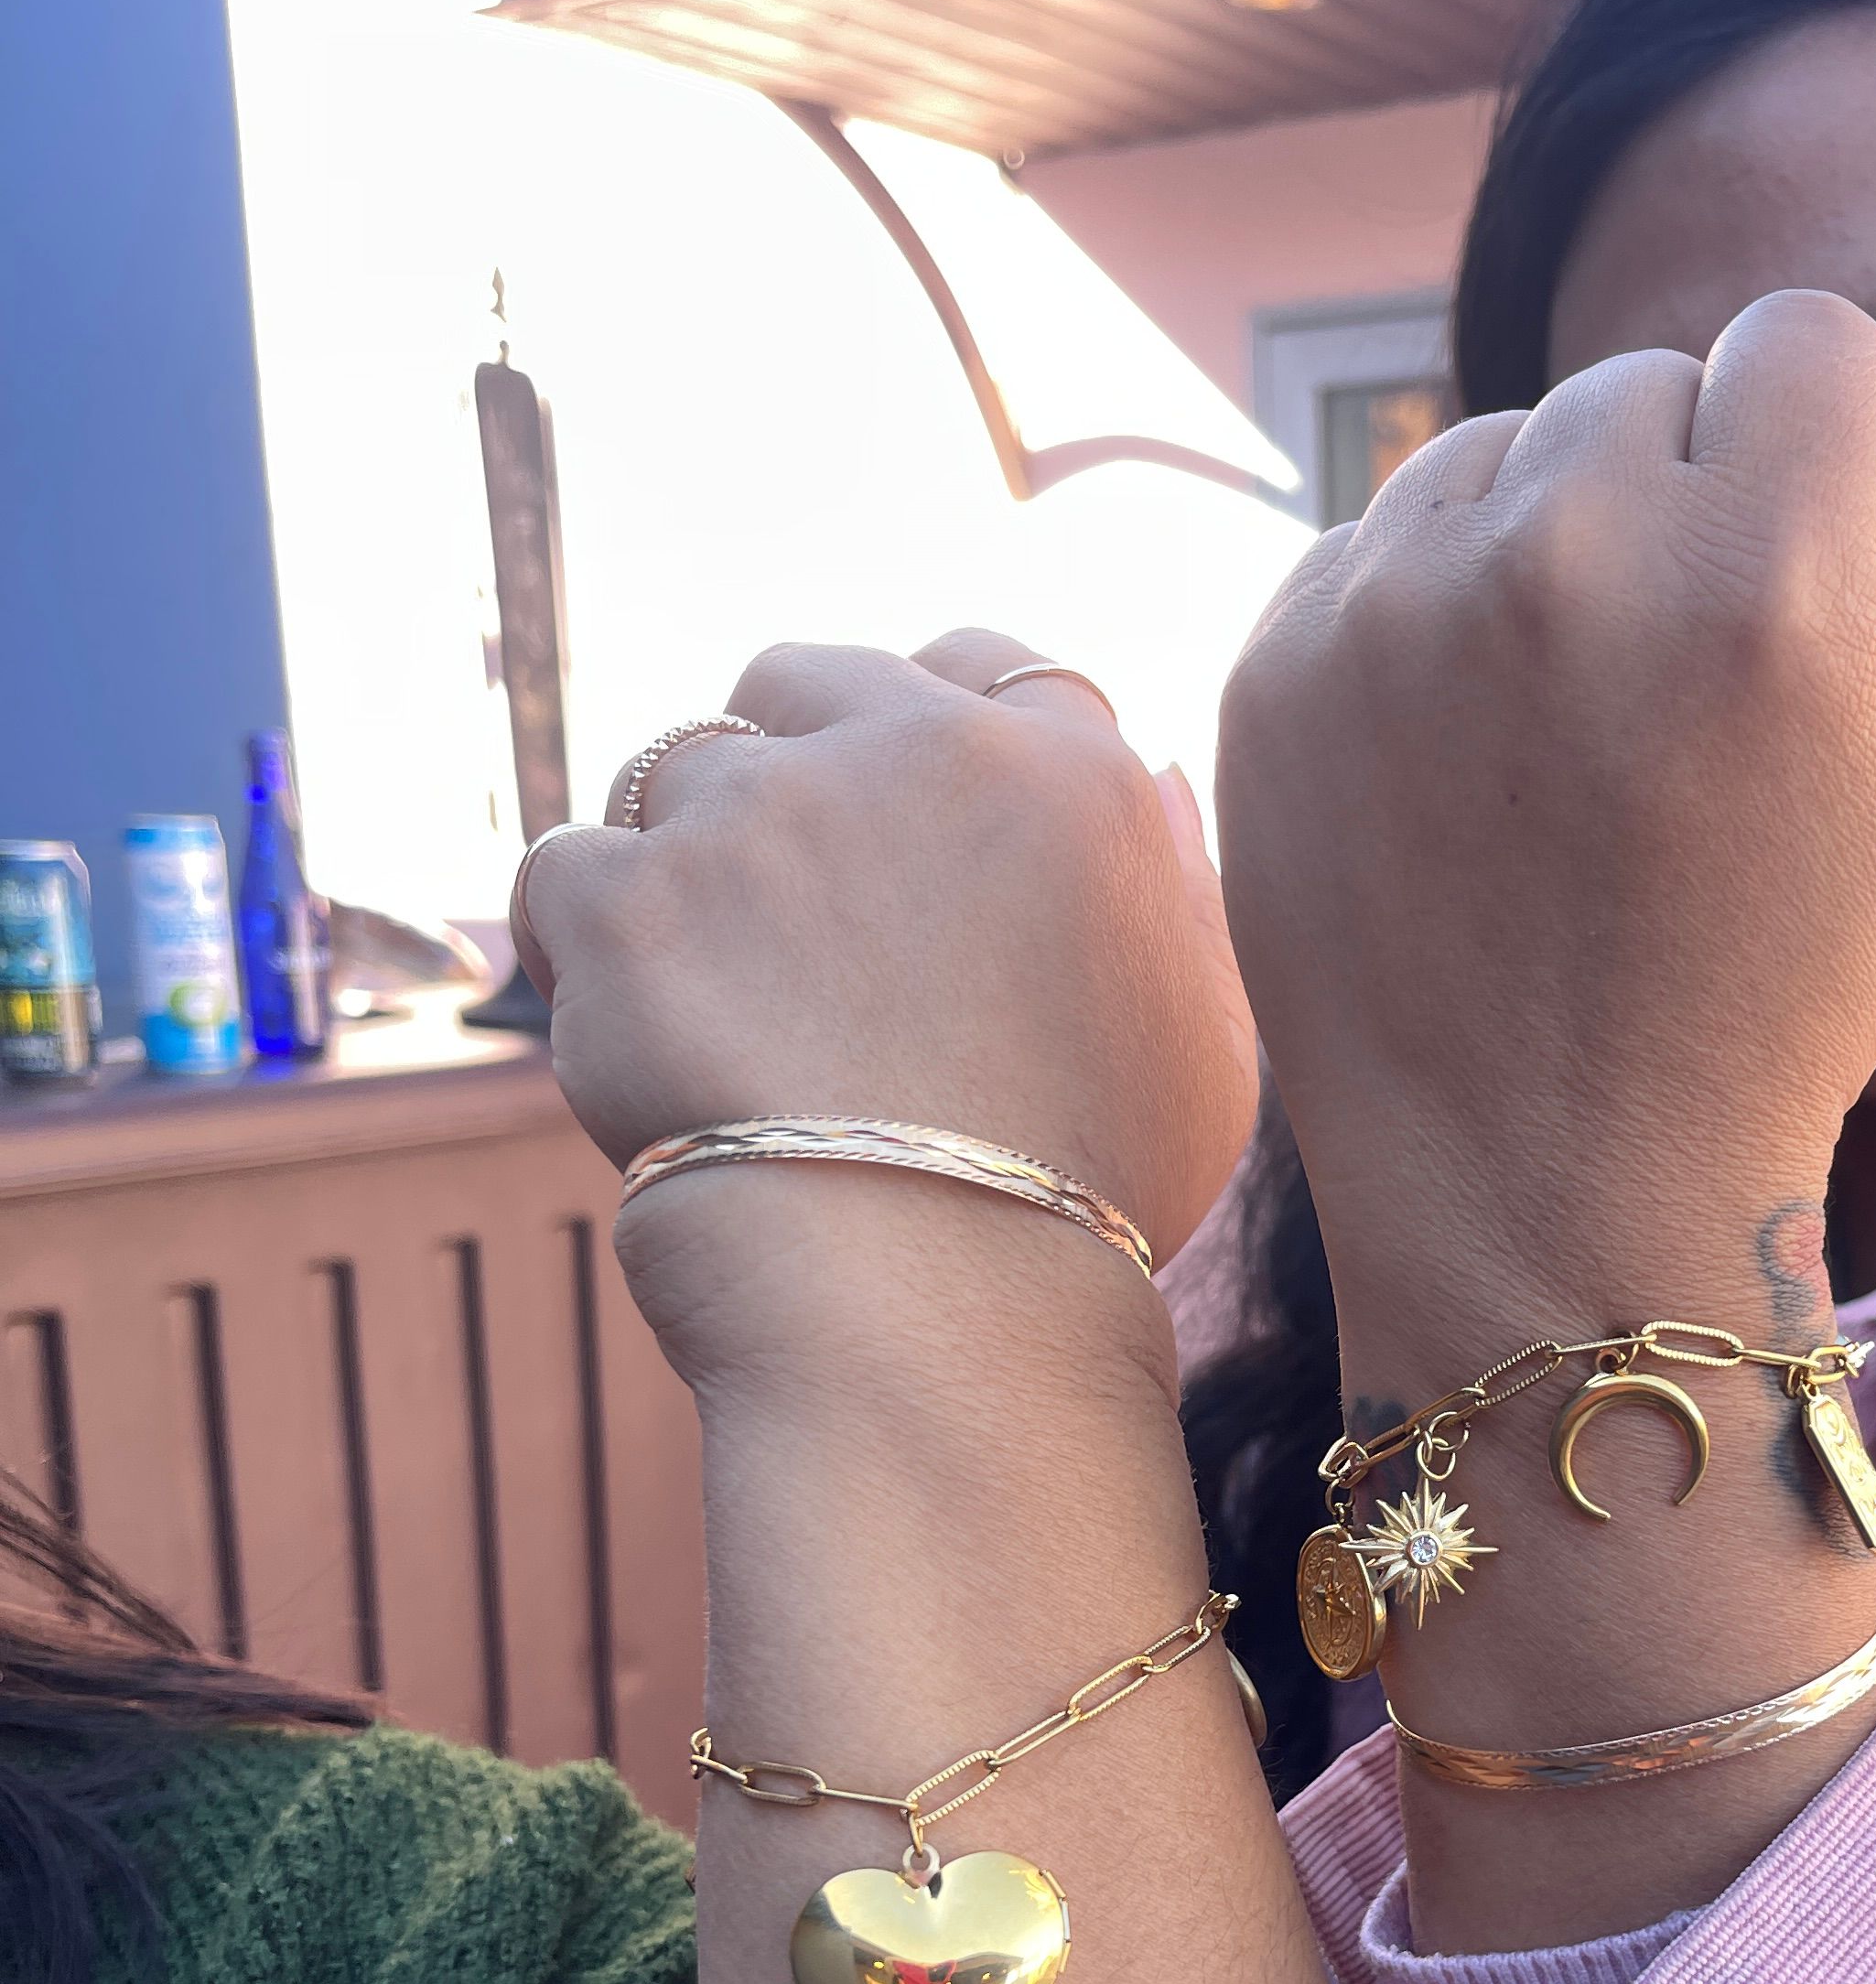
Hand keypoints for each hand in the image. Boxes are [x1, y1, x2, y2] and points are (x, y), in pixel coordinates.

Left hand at [514, 628, 1254, 1397]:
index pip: (975, 664)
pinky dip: (583, 948)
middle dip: (783, 775)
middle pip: (802, 680)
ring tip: (717, 1010)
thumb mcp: (1202, 1034)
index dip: (918, 736)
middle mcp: (918, 751)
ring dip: (682, 866)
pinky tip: (635, 1040)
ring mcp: (764, 815)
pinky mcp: (632, 898)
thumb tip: (1142, 766)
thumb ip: (1171, 881)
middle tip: (789, 925)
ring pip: (671, 771)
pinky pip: (564, 871)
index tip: (896, 835)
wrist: (942, 1319)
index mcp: (1071, 773)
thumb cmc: (1090, 1207)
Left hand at [1216, 245, 1875, 1372]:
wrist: (1550, 1195)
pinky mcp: (1278, 661)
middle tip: (1688, 713)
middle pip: (1651, 380)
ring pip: (1507, 441)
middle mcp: (1566, 558)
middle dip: (1691, 498)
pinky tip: (1475, 767)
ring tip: (1578, 746)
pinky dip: (1437, 613)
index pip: (1810, 342)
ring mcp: (1396, 607)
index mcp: (1764, 579)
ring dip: (1556, 541)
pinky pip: (1389, 532)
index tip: (1804, 625)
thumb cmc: (1786, 993)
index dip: (1831, 477)